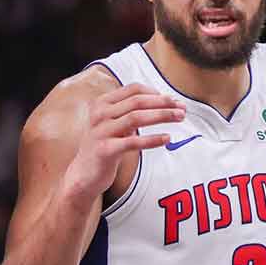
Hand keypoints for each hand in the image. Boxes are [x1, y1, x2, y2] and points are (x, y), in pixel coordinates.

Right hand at [62, 83, 183, 200]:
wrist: (84, 174)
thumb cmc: (104, 147)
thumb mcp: (114, 124)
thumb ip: (131, 112)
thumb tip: (163, 103)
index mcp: (102, 103)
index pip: (132, 89)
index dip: (155, 92)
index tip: (172, 99)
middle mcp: (100, 114)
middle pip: (137, 101)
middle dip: (163, 103)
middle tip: (182, 107)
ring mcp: (101, 131)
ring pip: (136, 118)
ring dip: (161, 116)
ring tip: (179, 118)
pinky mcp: (105, 150)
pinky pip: (133, 142)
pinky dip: (153, 139)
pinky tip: (167, 138)